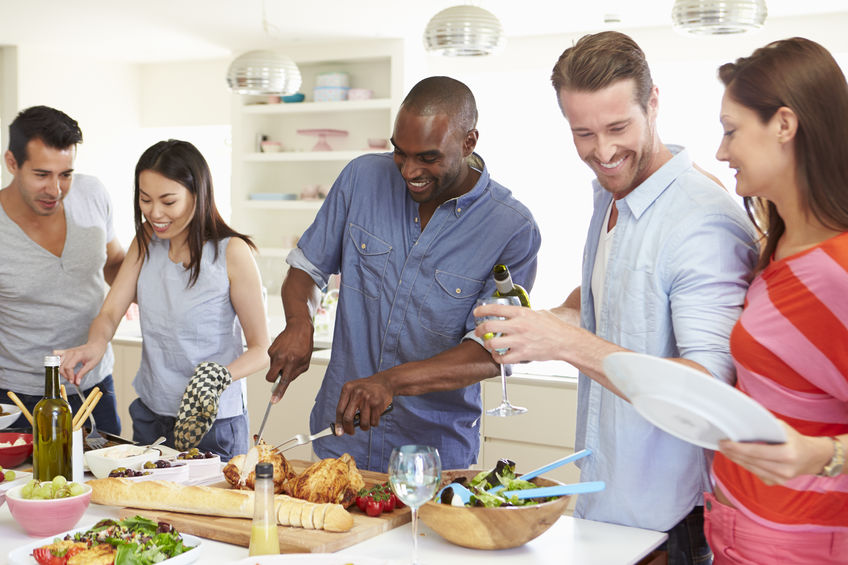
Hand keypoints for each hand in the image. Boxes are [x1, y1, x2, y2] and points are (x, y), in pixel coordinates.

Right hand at [54, 342, 107, 384]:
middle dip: (66, 376)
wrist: (95, 345)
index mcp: (77, 355)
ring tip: (69, 375)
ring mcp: (66, 352)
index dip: (69, 376)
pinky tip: (62, 366)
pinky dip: (56, 361)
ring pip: (58, 364)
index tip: (73, 382)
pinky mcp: (65, 352)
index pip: (68, 367)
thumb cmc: (95, 354)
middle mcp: (70, 352)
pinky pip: (56, 355)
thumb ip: (82, 374)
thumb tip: (76, 383)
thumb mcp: (91, 365)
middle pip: (62, 367)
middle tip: (73, 380)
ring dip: (62, 371)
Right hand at [265, 317, 313, 402]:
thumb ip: (295, 373)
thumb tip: (285, 382)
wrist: (298, 328)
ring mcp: (274, 353)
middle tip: (280, 374)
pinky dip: (278, 358)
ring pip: (272, 368)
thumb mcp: (305, 362)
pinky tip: (285, 350)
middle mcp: (282, 358)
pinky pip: (272, 360)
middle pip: (270, 378)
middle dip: (273, 380)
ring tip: (288, 356)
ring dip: (278, 366)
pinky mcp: (270, 349)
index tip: (273, 401)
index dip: (278, 392)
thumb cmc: (304, 345)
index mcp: (292, 362)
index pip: (284, 381)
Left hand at [335, 374, 392, 434]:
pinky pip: (373, 422)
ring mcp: (367, 399)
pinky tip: (374, 417)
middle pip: (348, 418)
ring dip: (364, 427)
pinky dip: (374, 423)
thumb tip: (341, 426)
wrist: (384, 382)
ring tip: (366, 422)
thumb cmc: (367, 389)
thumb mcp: (353, 390)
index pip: (339, 410)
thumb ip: (347, 405)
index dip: (339, 423)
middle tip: (351, 432)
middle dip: (349, 429)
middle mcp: (356, 393)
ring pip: (363, 423)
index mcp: (348, 389)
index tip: (339, 432)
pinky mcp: (377, 404)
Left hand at [473, 304, 577, 363]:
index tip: (477, 313)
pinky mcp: (522, 354)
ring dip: (487, 345)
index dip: (481, 310)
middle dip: (479, 329)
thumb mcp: (538, 313)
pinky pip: (502, 359)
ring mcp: (519, 341)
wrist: (566, 342)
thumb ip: (525, 313)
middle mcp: (518, 326)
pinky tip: (499, 356)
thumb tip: (515, 313)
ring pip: (492, 344)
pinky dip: (497, 358)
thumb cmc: (555, 328)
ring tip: (489, 345)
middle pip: (488, 326)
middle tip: (478, 331)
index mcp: (521, 313)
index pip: (495, 309)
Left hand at [718, 421, 833, 484]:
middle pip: (751, 462)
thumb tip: (741, 422)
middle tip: (721, 444)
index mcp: (788, 454)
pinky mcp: (776, 483)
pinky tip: (738, 457)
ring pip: (751, 468)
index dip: (737, 448)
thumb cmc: (794, 439)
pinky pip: (755, 472)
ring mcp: (780, 479)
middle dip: (733, 453)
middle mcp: (784, 470)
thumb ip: (765, 426)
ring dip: (736, 459)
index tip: (724, 442)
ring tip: (726, 450)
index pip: (756, 452)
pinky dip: (746, 464)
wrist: (813, 458)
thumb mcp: (783, 428)